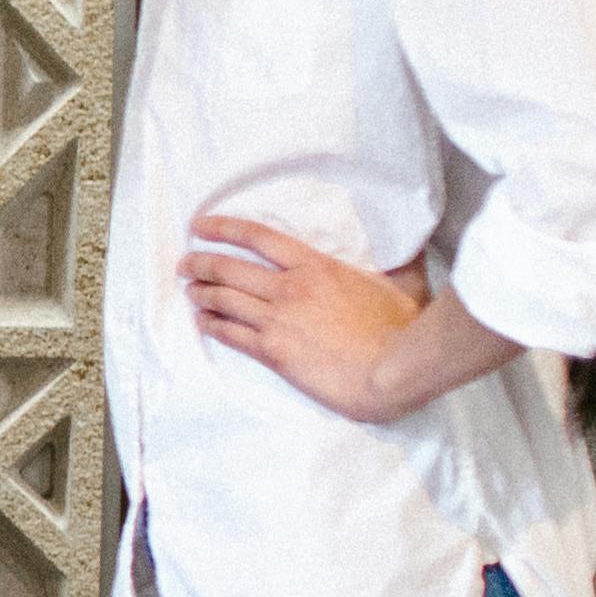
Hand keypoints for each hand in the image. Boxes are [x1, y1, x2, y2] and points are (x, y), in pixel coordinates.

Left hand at [181, 210, 494, 421]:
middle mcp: (290, 288)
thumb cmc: (403, 328)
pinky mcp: (274, 352)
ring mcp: (278, 320)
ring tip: (189, 291)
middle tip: (185, 264)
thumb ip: (397, 264)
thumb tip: (410, 248)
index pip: (259, 237)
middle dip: (201, 263)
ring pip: (225, 300)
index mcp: (316, 265)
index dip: (224, 228)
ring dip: (201, 294)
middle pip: (230, 268)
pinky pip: (231, 335)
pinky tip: (202, 323)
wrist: (394, 370)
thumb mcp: (403, 283)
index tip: (200, 226)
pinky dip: (212, 325)